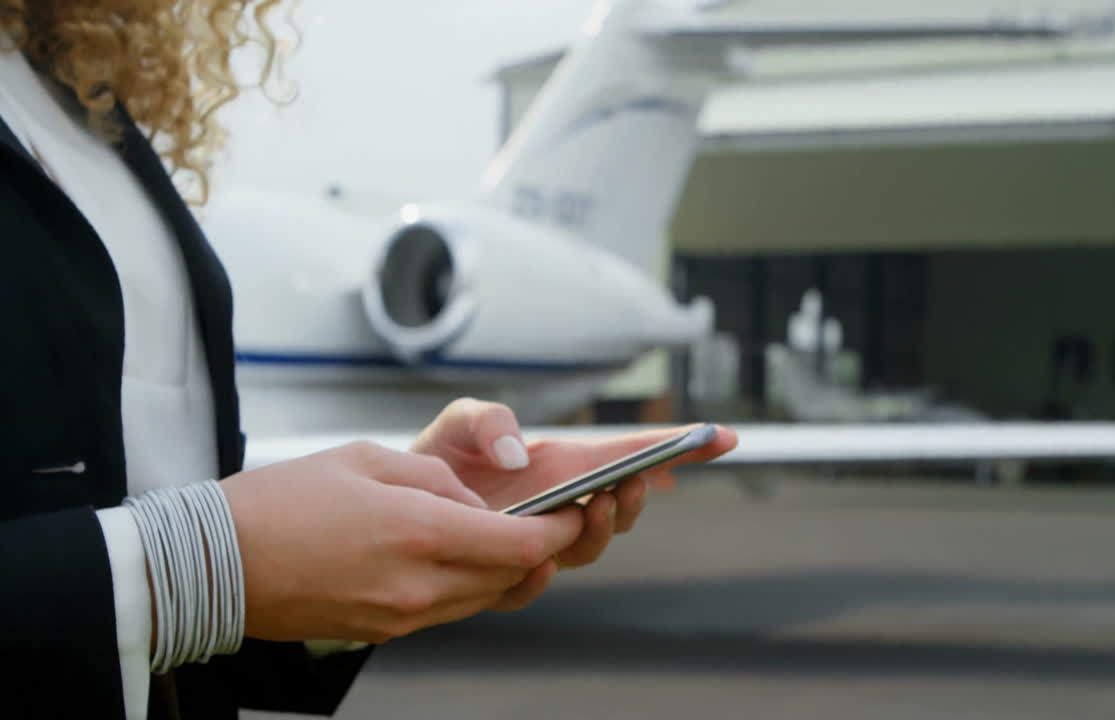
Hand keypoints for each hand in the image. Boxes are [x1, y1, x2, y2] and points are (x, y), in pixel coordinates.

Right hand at [219, 441, 583, 643]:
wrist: (213, 563)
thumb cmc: (283, 500)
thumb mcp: (368, 459)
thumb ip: (436, 478)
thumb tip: (474, 502)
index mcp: (419, 532)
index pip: (521, 544)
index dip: (559, 529)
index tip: (575, 511)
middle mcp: (418, 584)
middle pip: (511, 577)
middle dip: (540, 550)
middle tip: (552, 522)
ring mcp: (400, 616)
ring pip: (482, 598)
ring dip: (504, 570)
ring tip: (505, 537)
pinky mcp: (381, 632)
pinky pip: (446, 611)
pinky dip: (464, 585)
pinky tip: (453, 558)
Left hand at [412, 399, 737, 596]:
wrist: (391, 504)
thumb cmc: (435, 458)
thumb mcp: (459, 422)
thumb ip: (488, 421)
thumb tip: (520, 456)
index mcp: (564, 465)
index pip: (632, 456)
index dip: (681, 448)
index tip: (723, 437)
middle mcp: (562, 505)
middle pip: (624, 508)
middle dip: (639, 496)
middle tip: (633, 480)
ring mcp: (538, 541)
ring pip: (589, 547)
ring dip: (601, 529)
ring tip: (592, 505)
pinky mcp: (502, 570)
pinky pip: (532, 584)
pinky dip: (539, 575)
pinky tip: (535, 558)